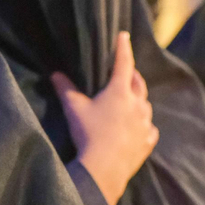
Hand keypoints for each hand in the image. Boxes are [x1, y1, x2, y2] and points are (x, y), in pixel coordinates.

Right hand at [52, 32, 158, 204]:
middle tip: (127, 71)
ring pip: (145, 105)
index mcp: (120, 91)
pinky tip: (139, 128)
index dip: (123, 48)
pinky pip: (149, 129)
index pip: (123, 63)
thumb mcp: (74, 108)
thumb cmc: (89, 133)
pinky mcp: (147, 141)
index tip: (124, 36)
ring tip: (131, 100)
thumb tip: (55, 74)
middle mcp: (137, 104)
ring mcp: (145, 123)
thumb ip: (65, 89)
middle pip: (138, 83)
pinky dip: (144, 125)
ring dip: (139, 99)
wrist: (104, 168)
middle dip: (132, 75)